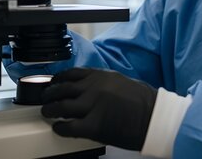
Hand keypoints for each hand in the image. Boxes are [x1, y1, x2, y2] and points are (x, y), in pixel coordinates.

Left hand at [41, 68, 156, 150]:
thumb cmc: (144, 102)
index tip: (53, 83)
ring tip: (47, 112)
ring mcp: (93, 106)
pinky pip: (68, 127)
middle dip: (49, 94)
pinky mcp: (94, 126)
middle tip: (45, 99)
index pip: (71, 73)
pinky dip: (60, 128)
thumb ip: (102, 82)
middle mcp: (95, 88)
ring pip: (60, 106)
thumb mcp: (121, 81)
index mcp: (102, 76)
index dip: (58, 79)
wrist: (155, 118)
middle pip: (62, 88)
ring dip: (50, 110)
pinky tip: (58, 128)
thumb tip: (86, 88)